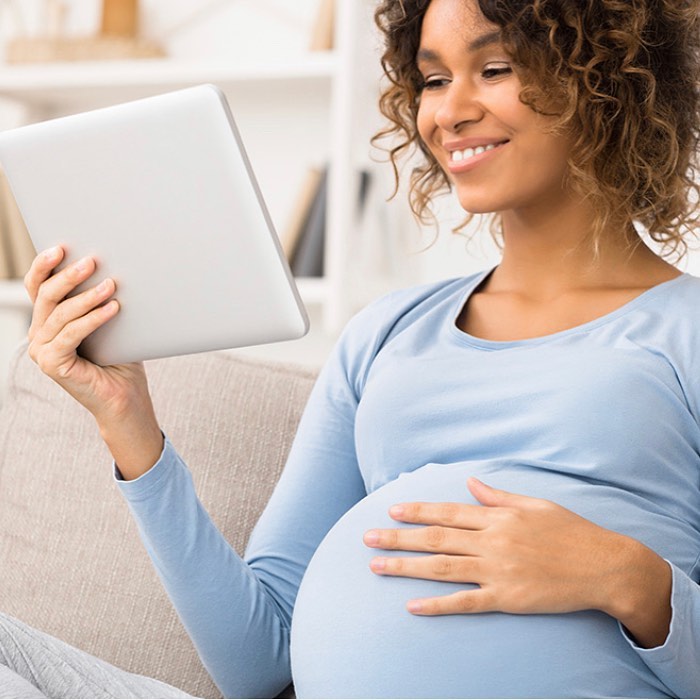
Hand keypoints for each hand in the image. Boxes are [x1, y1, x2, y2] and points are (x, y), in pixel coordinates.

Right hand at [25, 246, 162, 477]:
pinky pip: (70, 334)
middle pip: (45, 296)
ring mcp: (42, 351)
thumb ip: (100, 298)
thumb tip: (112, 266)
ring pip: (59, 314)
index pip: (38, 287)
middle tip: (91, 261)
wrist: (125, 397)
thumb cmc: (121, 358)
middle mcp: (39, 335)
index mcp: (48, 322)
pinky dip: (93, 319)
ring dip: (86, 296)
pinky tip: (113, 308)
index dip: (45, 266)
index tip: (62, 246)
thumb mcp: (109, 321)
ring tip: (111, 284)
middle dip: (68, 275)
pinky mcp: (53, 365)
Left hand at [363, 477, 671, 646]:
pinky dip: (438, 604)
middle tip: (367, 538)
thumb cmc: (572, 533)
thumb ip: (499, 496)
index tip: (391, 510)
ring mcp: (498, 570)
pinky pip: (466, 602)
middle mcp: (492, 541)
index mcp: (498, 517)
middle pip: (436, 538)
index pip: (448, 512)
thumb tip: (472, 483)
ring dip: (406, 567)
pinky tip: (413, 606)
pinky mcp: (507, 598)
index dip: (417, 511)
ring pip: (442, 567)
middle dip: (398, 538)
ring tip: (376, 567)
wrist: (606, 567)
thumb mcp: (536, 505)